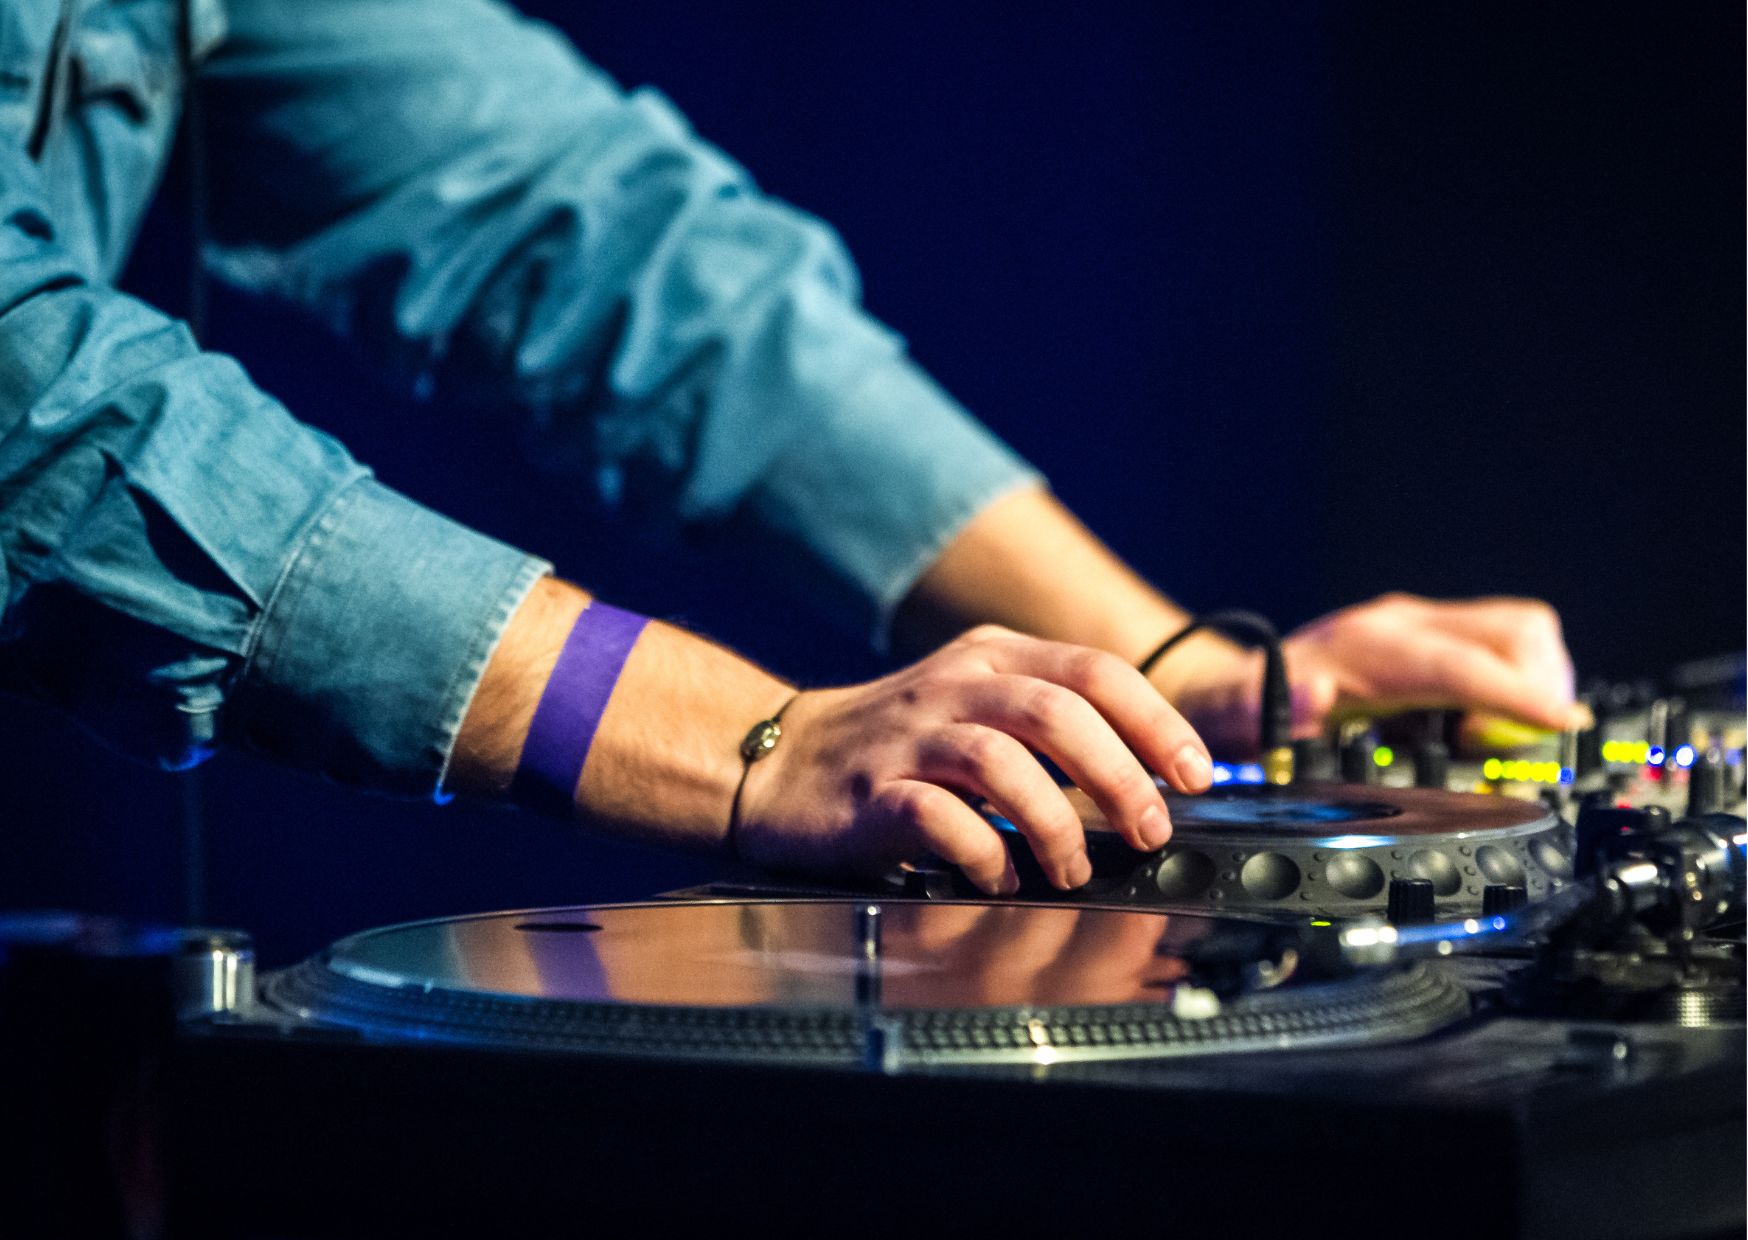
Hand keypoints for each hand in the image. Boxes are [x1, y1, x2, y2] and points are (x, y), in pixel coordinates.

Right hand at [735, 625, 1212, 893]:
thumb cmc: (895, 746)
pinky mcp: (874, 794)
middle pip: (1061, 713)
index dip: (1157, 723)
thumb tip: (1145, 778)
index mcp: (992, 658)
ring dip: (1058, 825)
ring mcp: (912, 738)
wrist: (780, 763)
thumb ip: (1050, 725)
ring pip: (1006, 763)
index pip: (1096, 672)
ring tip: (1073, 868)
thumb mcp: (976, 705)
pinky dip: (986, 854)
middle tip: (1151, 830)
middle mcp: (956, 687)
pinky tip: (1000, 877)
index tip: (1196, 774)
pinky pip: (942, 820)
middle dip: (1122, 777)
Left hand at [1149, 592, 1581, 756]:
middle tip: (1503, 748)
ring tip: (1486, 739)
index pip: (1460, 664)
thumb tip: (1312, 696)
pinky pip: (1506, 647)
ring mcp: (1423, 626)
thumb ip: (1270, 710)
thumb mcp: (1244, 718)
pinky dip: (1517, 685)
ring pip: (1522, 633)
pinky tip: (1480, 725)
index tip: (1560, 723)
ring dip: (1534, 687)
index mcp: (1368, 646)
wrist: (1236, 689)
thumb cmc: (1244, 711)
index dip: (1515, 693)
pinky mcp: (1435, 639)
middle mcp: (1403, 624)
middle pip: (1516, 631)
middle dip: (1538, 690)